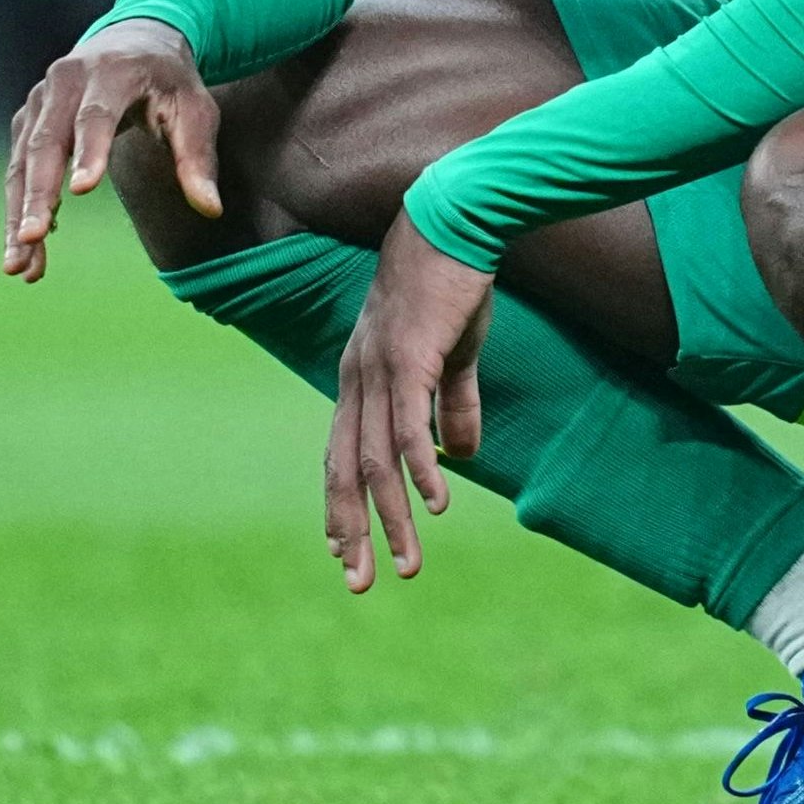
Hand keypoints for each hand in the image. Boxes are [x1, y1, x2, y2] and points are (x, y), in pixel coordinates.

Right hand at [2, 18, 221, 281]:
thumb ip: (198, 158)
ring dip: (18, 214)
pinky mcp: (27, 122)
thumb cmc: (169, 82)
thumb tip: (211, 210)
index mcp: (112, 72)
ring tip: (16, 267)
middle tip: (31, 238)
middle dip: (38, 193)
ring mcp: (40, 101)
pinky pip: (18, 171)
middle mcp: (65, 82)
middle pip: (47, 141)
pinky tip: (25, 254)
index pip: (97, 114)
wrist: (132, 41)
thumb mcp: (195, 110)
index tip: (81, 191)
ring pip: (22, 163)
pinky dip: (19, 212)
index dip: (89, 150)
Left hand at [323, 215, 492, 591]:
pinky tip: (434, 502)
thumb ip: (454, 403)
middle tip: (359, 584)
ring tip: (408, 563)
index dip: (341, 505)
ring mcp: (380, 368)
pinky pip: (409, 425)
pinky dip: (419, 468)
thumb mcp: (453, 354)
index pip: (341, 454)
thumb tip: (463, 454)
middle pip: (346, 469)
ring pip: (376, 459)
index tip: (344, 552)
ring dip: (392, 517)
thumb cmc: (452, 283)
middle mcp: (358, 378)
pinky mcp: (411, 357)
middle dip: (353, 531)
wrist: (457, 220)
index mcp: (361, 377)